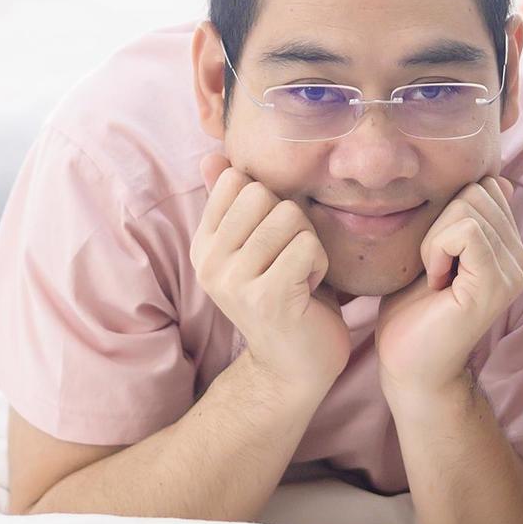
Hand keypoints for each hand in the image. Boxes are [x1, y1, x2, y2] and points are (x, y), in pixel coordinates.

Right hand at [191, 160, 350, 398]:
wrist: (293, 367)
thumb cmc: (283, 296)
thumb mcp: (254, 246)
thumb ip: (232, 203)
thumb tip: (212, 156)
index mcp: (204, 245)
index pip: (237, 181)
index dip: (269, 201)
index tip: (272, 240)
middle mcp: (210, 262)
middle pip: (264, 194)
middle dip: (292, 220)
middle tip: (290, 259)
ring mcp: (234, 282)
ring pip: (288, 217)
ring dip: (308, 243)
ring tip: (299, 274)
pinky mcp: (267, 299)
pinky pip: (306, 247)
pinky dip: (318, 263)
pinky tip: (308, 289)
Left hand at [376, 177, 522, 402]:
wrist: (408, 364)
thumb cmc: (414, 310)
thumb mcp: (437, 249)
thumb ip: (465, 218)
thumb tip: (499, 180)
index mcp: (511, 247)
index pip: (485, 187)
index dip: (447, 210)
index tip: (436, 254)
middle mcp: (522, 258)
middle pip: (477, 191)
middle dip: (440, 221)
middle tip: (433, 267)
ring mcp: (514, 272)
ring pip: (469, 208)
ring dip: (434, 238)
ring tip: (435, 276)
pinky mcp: (497, 284)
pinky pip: (467, 232)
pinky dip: (437, 248)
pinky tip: (435, 280)